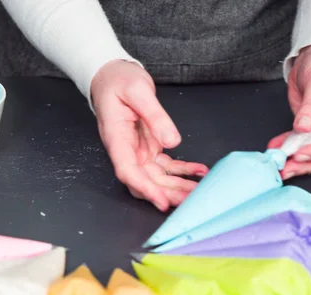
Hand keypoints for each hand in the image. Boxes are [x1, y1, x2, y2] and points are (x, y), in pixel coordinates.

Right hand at [91, 60, 208, 210]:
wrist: (111, 76)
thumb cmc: (117, 80)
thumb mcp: (137, 90)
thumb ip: (154, 115)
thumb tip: (172, 141)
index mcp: (116, 138)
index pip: (127, 171)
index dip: (145, 189)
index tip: (161, 201)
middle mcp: (126, 150)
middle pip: (145, 180)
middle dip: (167, 193)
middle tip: (191, 201)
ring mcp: (138, 150)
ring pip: (157, 178)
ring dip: (177, 187)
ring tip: (199, 191)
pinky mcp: (149, 147)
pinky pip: (166, 165)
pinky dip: (183, 170)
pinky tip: (199, 171)